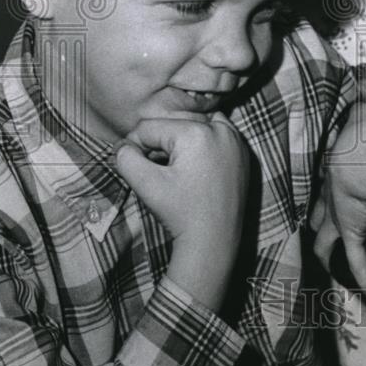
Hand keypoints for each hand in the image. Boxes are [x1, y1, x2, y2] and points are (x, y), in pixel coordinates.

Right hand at [114, 113, 249, 308]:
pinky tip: (194, 165)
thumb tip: (123, 146)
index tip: (131, 165)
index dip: (133, 145)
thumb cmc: (180, 213)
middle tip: (154, 169)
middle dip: (158, 143)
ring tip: (172, 167)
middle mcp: (221, 130)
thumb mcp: (146, 184)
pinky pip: (216, 134)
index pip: (150, 127)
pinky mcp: (242, 152)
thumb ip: (126, 158)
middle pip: (173, 123)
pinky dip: (202, 142)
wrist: (214, 241)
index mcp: (196, 133)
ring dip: (180, 139)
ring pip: (195, 125)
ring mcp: (235, 140)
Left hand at [312, 102, 365, 292]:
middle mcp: (330, 190)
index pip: (326, 186)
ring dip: (335, 258)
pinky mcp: (352, 230)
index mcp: (335, 162)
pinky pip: (356, 262)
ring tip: (345, 274)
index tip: (330, 204)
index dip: (326, 197)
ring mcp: (337, 212)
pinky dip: (365, 282)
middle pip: (318, 216)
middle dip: (321, 229)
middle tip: (327, 242)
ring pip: (325, 242)